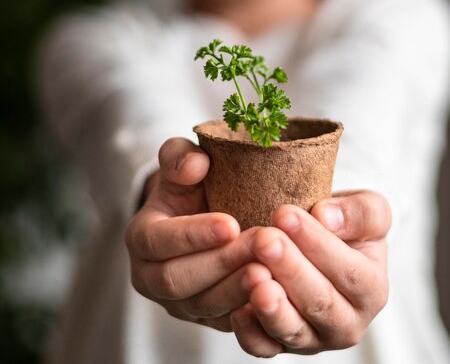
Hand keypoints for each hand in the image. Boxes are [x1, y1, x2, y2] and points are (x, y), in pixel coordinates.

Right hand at [125, 137, 271, 330]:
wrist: (199, 214)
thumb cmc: (190, 185)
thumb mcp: (179, 162)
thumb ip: (180, 157)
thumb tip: (196, 164)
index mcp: (142, 239)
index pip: (158, 242)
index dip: (193, 235)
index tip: (230, 224)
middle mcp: (153, 279)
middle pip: (180, 281)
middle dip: (222, 263)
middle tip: (260, 245)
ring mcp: (181, 304)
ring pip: (206, 306)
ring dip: (239, 290)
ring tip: (271, 272)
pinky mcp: (209, 318)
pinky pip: (228, 322)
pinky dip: (251, 310)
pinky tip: (277, 292)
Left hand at [230, 190, 391, 356]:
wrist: (320, 241)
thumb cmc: (344, 224)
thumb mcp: (368, 208)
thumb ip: (359, 213)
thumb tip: (327, 218)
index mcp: (372, 289)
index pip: (347, 270)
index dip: (317, 243)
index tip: (285, 214)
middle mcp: (347, 323)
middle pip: (320, 302)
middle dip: (290, 269)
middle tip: (265, 240)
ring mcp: (313, 339)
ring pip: (293, 330)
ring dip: (272, 306)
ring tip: (254, 276)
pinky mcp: (281, 345)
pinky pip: (265, 347)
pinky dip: (251, 332)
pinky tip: (238, 308)